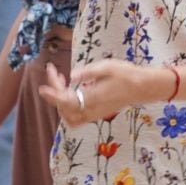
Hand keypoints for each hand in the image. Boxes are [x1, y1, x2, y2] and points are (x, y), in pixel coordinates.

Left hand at [39, 60, 162, 128]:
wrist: (143, 87)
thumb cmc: (127, 74)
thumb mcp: (107, 67)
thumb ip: (88, 72)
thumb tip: (72, 76)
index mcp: (93, 98)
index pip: (66, 101)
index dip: (53, 95)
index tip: (42, 88)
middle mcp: (92, 110)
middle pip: (65, 108)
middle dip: (55, 91)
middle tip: (54, 72)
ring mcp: (95, 114)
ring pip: (69, 117)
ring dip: (60, 103)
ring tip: (60, 83)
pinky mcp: (97, 114)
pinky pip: (77, 117)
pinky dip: (69, 108)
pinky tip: (72, 90)